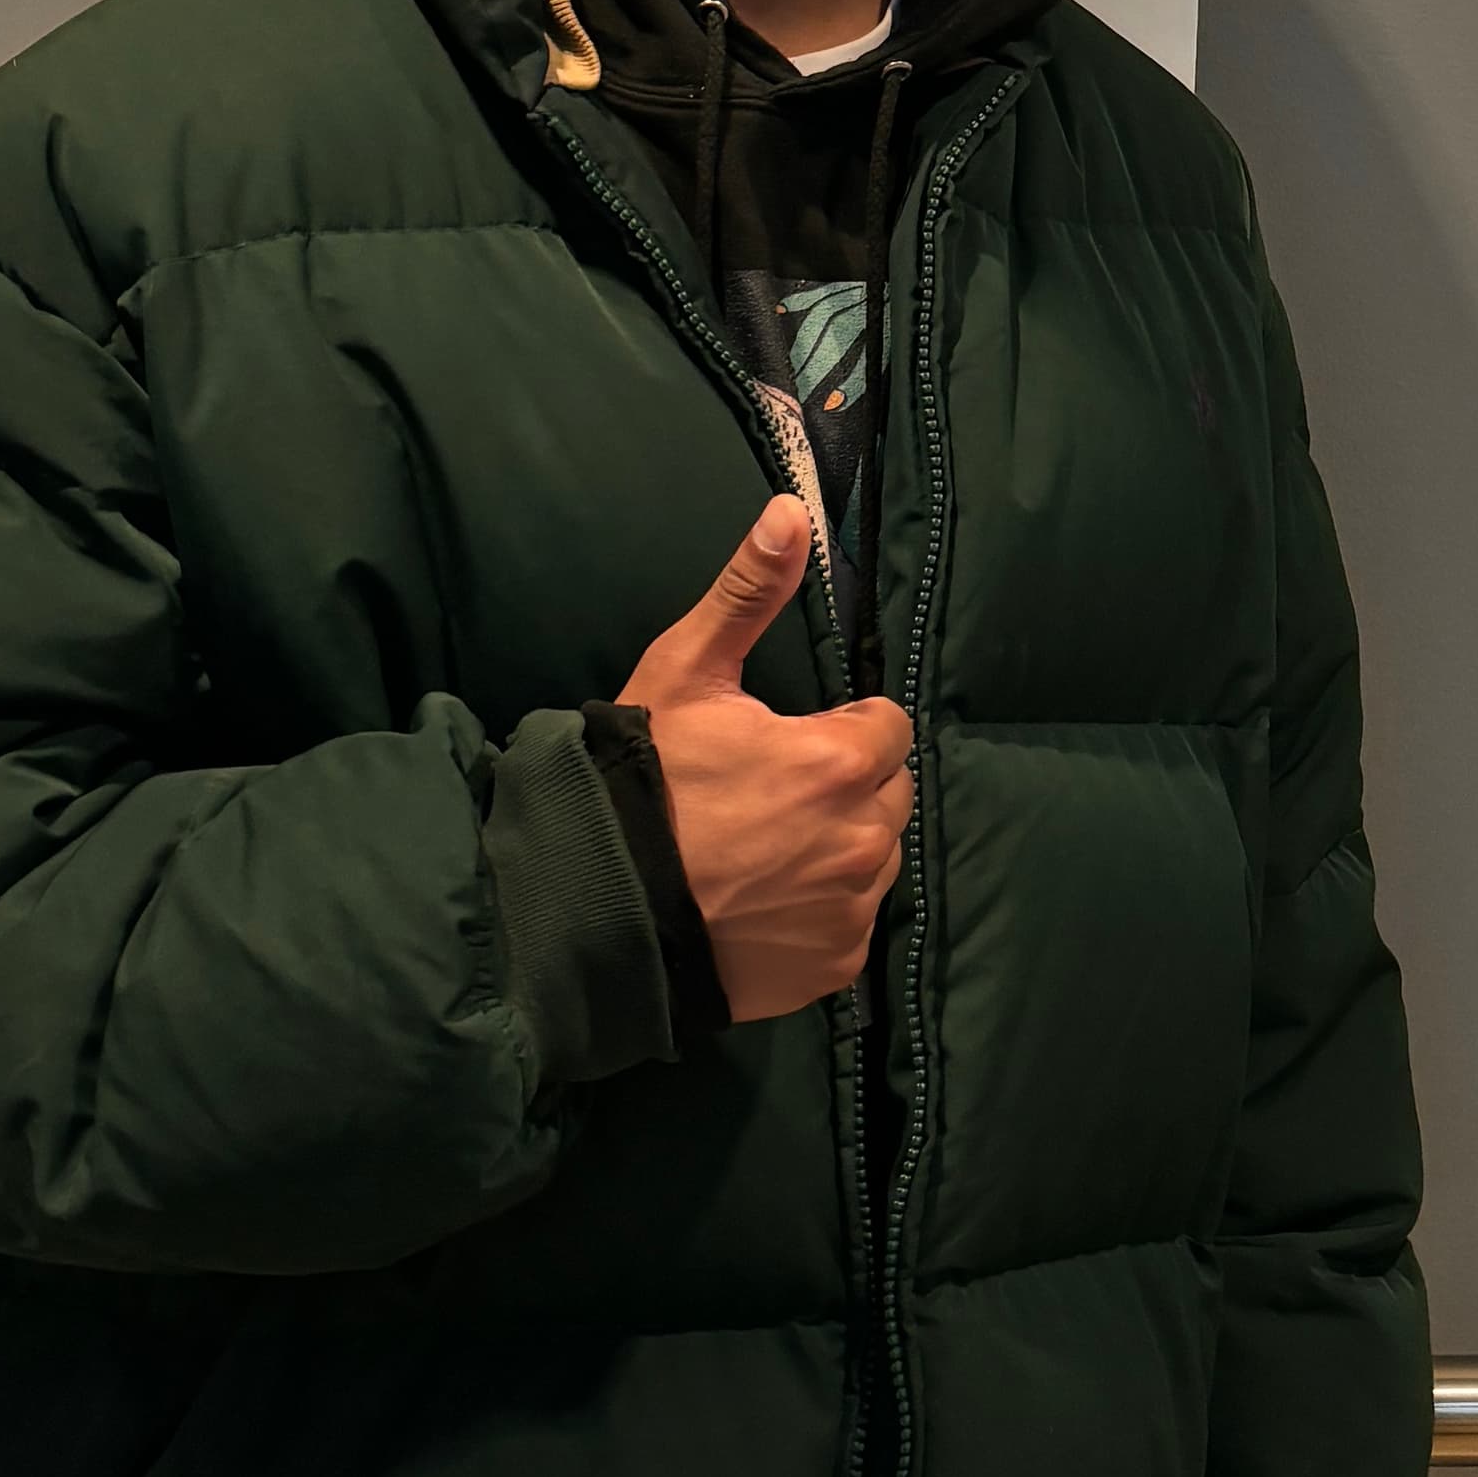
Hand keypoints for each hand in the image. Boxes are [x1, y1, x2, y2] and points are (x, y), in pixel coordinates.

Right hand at [621, 500, 912, 1022]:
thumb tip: (793, 510)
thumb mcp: (685, 674)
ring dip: (840, 844)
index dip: (839, 728)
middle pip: (888, 792)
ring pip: (875, 857)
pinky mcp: (833, 966)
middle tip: (769, 794)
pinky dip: (822, 908)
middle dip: (846, 783)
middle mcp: (862, 840)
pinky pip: (851, 922)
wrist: (590, 904)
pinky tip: (763, 899)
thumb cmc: (638, 780)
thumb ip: (748, 593)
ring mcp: (849, 909)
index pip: (886, 727)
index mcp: (839, 762)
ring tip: (764, 848)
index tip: (784, 740)